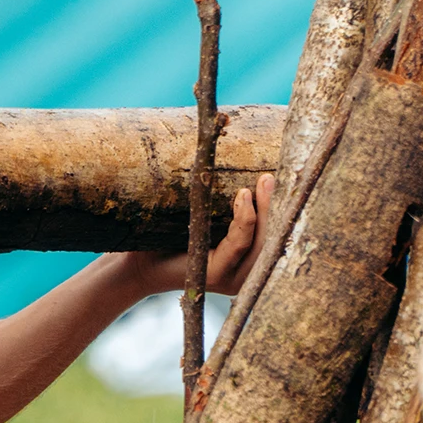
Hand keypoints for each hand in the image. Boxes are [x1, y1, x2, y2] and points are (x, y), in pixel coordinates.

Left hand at [112, 174, 275, 299]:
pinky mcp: (218, 275)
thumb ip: (227, 201)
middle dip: (276, 205)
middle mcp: (246, 273)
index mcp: (248, 261)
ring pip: (260, 241)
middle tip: (271, 176)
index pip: (276, 234)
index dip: (282, 207)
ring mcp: (233, 277)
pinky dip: (244, 220)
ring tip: (262, 182)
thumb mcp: (206, 215)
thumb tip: (236, 145)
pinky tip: (243, 197)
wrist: (138, 262)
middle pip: (273, 239)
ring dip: (263, 209)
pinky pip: (238, 245)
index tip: (284, 179)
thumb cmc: (170, 235)